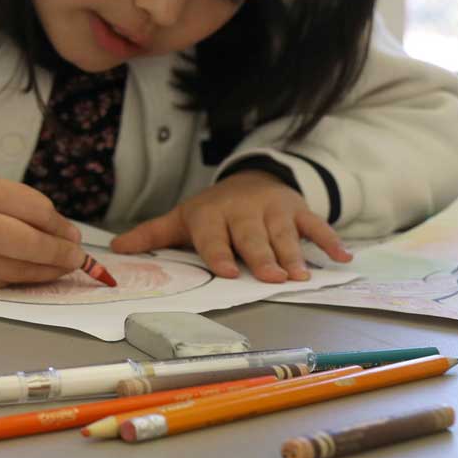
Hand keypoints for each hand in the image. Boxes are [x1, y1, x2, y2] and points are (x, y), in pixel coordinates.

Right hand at [0, 172, 84, 287]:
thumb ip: (13, 200)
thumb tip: (59, 229)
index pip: (32, 210)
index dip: (59, 225)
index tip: (72, 233)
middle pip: (29, 245)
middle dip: (61, 254)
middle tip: (77, 256)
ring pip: (19, 271)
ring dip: (47, 272)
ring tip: (61, 266)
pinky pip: (1, 283)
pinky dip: (22, 280)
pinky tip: (32, 274)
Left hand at [107, 170, 352, 281]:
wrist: (248, 180)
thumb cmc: (212, 212)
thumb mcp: (181, 220)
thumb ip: (152, 235)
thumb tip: (115, 249)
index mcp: (210, 215)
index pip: (213, 236)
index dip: (219, 253)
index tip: (226, 271)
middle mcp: (242, 210)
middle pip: (252, 236)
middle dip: (261, 255)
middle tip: (272, 277)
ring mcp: (273, 209)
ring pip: (283, 233)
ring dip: (294, 253)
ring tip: (301, 275)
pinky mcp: (298, 209)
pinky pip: (316, 225)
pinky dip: (329, 241)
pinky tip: (342, 259)